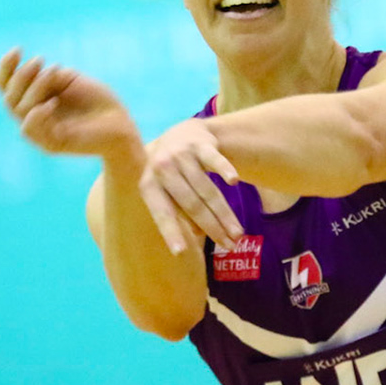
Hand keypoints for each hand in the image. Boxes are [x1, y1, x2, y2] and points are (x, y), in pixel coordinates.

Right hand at [0, 48, 139, 158]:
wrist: (120, 124)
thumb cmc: (96, 100)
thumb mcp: (68, 79)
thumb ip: (45, 77)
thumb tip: (28, 73)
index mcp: (33, 100)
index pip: (5, 86)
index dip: (5, 68)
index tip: (18, 49)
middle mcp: (32, 116)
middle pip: (8, 97)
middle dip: (21, 75)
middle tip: (41, 60)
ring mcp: (40, 132)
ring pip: (19, 109)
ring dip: (34, 87)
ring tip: (54, 72)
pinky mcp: (51, 144)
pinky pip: (30, 129)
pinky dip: (36, 113)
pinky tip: (51, 102)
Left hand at [139, 119, 244, 255]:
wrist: (180, 132)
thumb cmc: (172, 173)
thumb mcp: (165, 191)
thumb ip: (178, 213)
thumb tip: (197, 237)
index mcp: (148, 185)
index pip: (162, 213)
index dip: (171, 232)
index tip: (180, 252)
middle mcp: (163, 169)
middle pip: (192, 204)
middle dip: (212, 227)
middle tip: (229, 246)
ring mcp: (182, 155)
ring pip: (207, 189)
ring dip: (224, 213)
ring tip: (237, 232)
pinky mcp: (201, 144)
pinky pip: (214, 159)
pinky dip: (224, 169)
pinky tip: (233, 181)